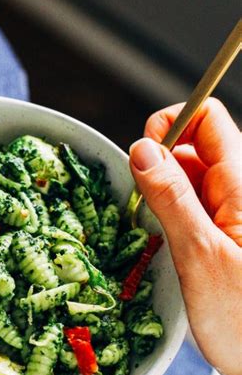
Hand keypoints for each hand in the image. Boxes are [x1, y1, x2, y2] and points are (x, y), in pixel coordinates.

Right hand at [129, 98, 241, 374]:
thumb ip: (170, 197)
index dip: (172, 124)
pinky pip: (191, 210)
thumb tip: (142, 148)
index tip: (143, 158)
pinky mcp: (223, 238)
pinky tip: (165, 246)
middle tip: (145, 209)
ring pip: (188, 180)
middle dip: (159, 166)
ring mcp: (232, 216)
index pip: (208, 119)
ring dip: (162, 197)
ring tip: (156, 234)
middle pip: (194, 147)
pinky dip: (170, 219)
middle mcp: (240, 193)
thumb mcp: (199, 255)